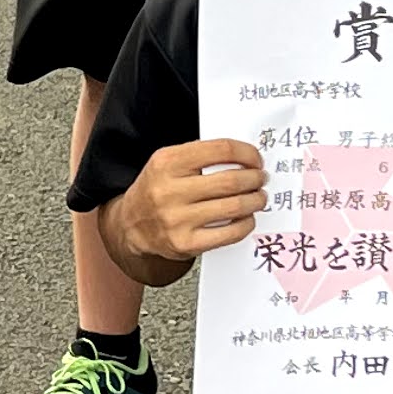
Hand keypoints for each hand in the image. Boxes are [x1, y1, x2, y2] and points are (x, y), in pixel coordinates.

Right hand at [106, 137, 268, 277]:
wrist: (131, 225)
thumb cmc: (155, 190)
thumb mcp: (167, 162)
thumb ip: (199, 155)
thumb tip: (243, 157)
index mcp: (167, 162)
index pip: (220, 150)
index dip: (246, 153)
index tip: (256, 158)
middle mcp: (169, 190)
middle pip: (230, 180)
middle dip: (255, 178)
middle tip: (261, 179)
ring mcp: (177, 219)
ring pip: (234, 207)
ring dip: (255, 201)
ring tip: (259, 197)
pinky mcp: (186, 243)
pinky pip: (229, 233)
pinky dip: (246, 224)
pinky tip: (247, 218)